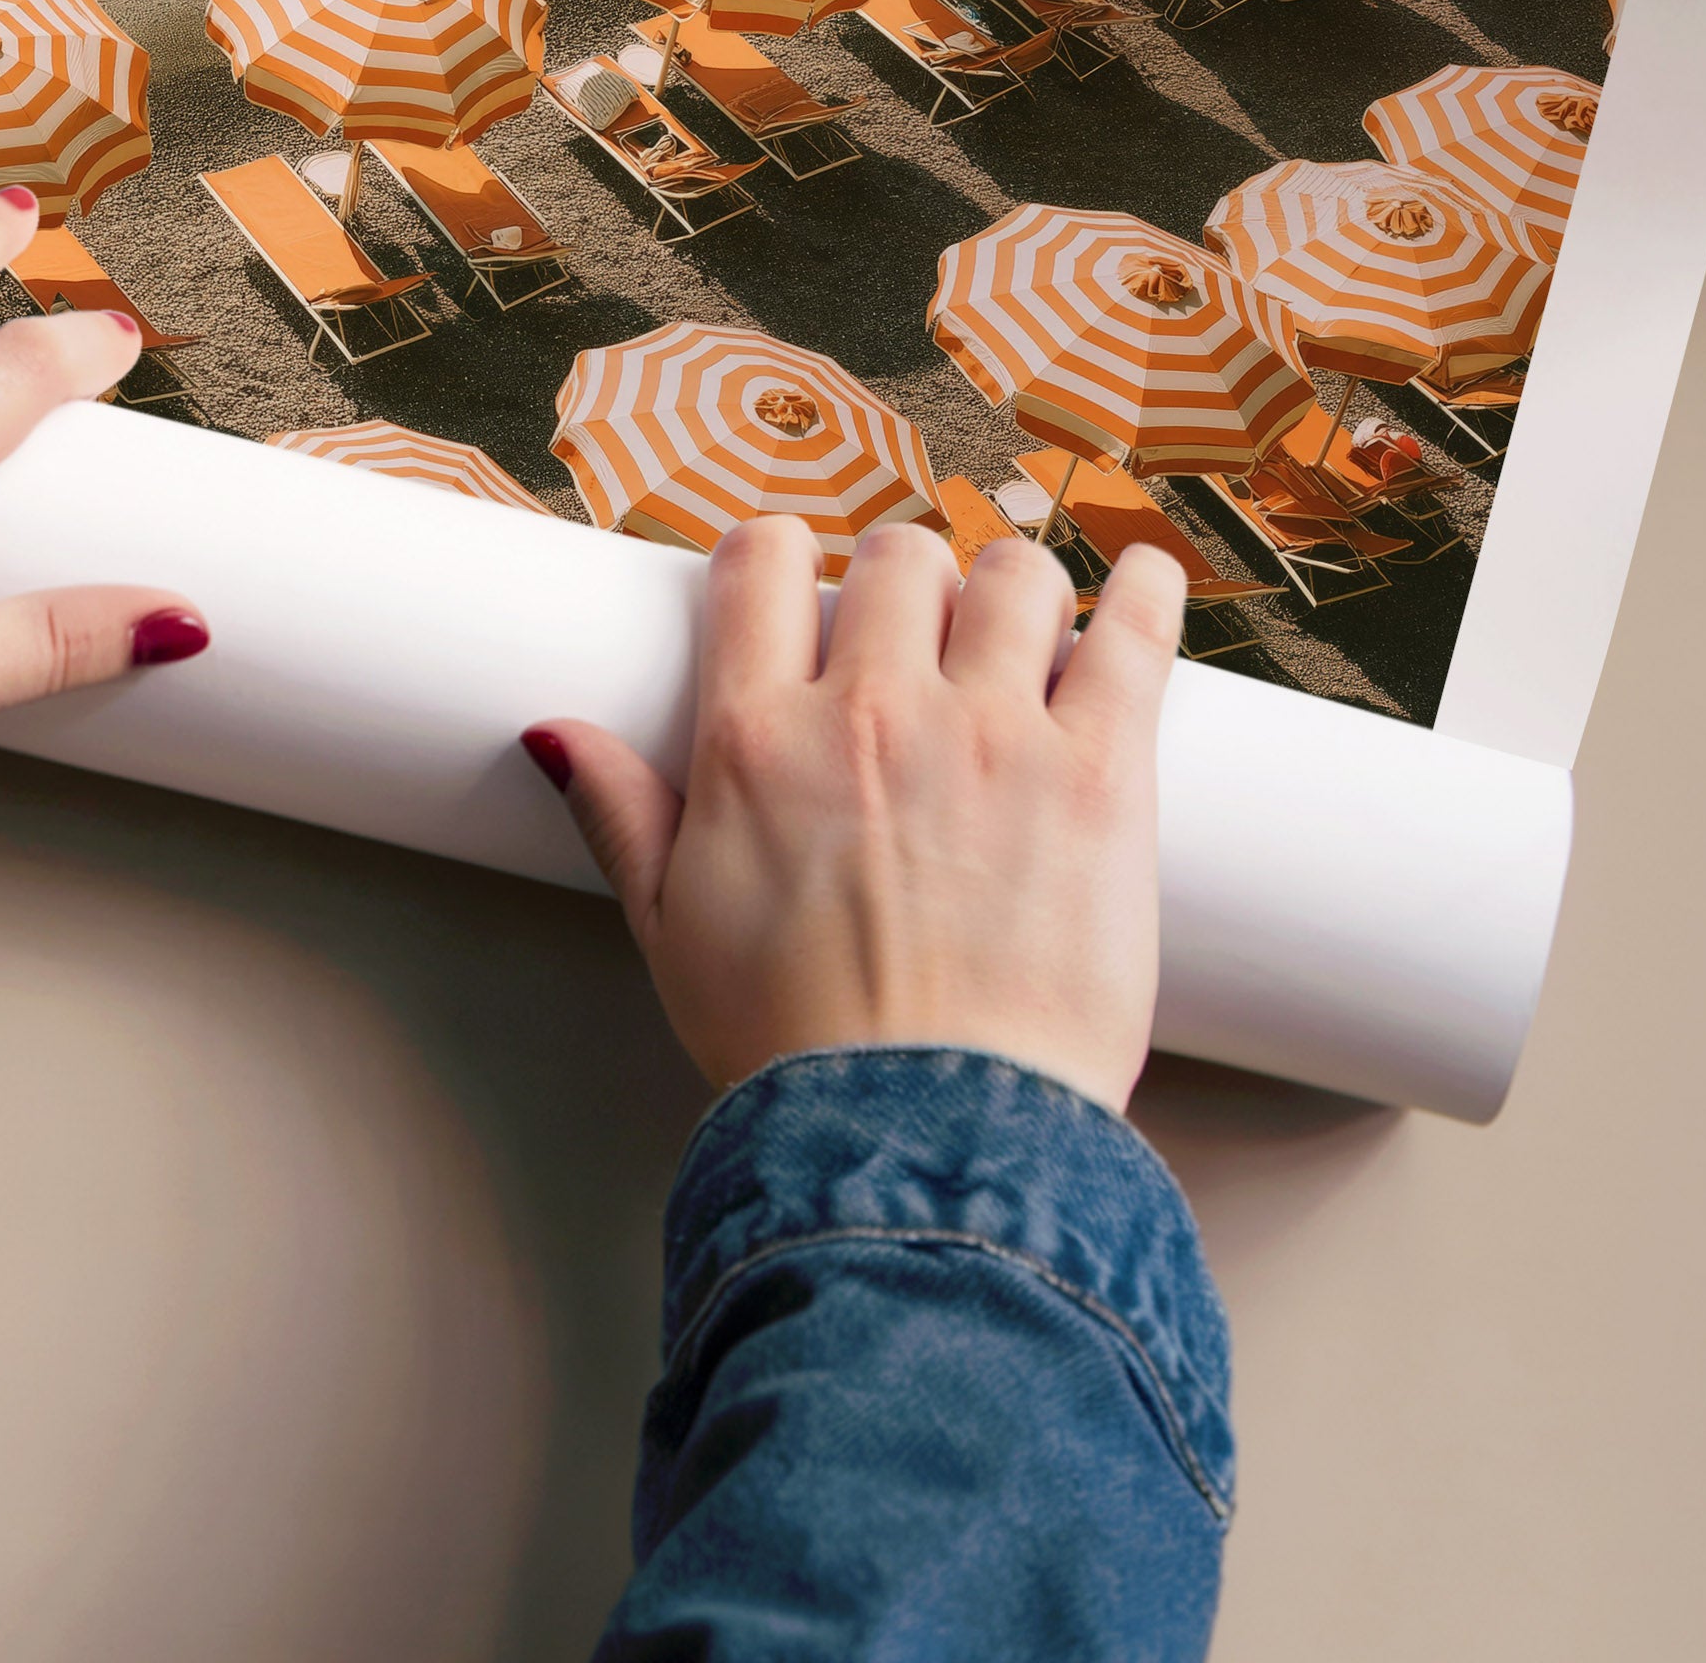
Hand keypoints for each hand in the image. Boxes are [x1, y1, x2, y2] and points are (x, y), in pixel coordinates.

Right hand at [524, 517, 1183, 1113]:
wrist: (922, 1146)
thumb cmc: (796, 1055)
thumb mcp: (672, 934)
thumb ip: (620, 815)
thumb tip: (557, 734)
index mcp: (761, 741)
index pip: (763, 562)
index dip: (784, 558)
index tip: (806, 581)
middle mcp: (875, 713)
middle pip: (901, 559)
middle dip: (910, 586)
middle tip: (924, 641)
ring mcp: (995, 734)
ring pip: (1014, 577)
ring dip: (1016, 599)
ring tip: (1025, 642)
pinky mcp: (1102, 772)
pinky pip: (1136, 632)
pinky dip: (1147, 595)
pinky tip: (1145, 586)